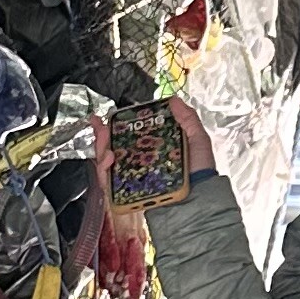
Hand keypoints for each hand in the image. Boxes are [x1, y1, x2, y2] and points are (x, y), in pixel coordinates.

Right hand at [91, 100, 215, 185]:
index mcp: (153, 148)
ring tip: (106, 142)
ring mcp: (132, 177)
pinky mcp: (127, 193)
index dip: (116, 124)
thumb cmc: (199, 170)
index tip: (107, 115)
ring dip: (100, 149)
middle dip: (102, 134)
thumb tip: (173, 99)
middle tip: (100, 125)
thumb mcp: (198, 140)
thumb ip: (187, 119)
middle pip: (112, 146)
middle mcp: (140, 162)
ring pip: (106, 162)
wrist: (198, 199)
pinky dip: (103, 170)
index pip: (129, 134)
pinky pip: (108, 183)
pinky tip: (109, 159)